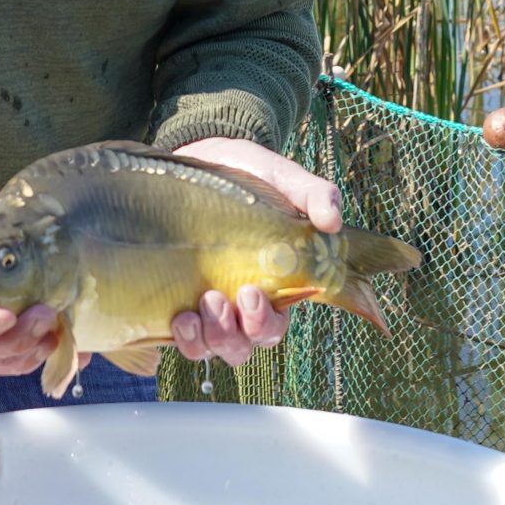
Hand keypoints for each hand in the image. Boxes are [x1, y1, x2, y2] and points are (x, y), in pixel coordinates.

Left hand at [167, 137, 342, 365]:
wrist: (198, 156)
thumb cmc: (247, 174)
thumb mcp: (283, 179)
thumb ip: (314, 195)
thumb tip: (332, 221)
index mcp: (269, 284)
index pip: (274, 324)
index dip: (265, 322)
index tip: (253, 292)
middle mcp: (236, 304)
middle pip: (245, 344)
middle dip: (239, 332)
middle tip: (232, 295)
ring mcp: (203, 306)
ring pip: (213, 348)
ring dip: (212, 337)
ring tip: (204, 302)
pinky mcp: (172, 301)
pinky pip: (183, 340)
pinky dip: (185, 338)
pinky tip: (181, 317)